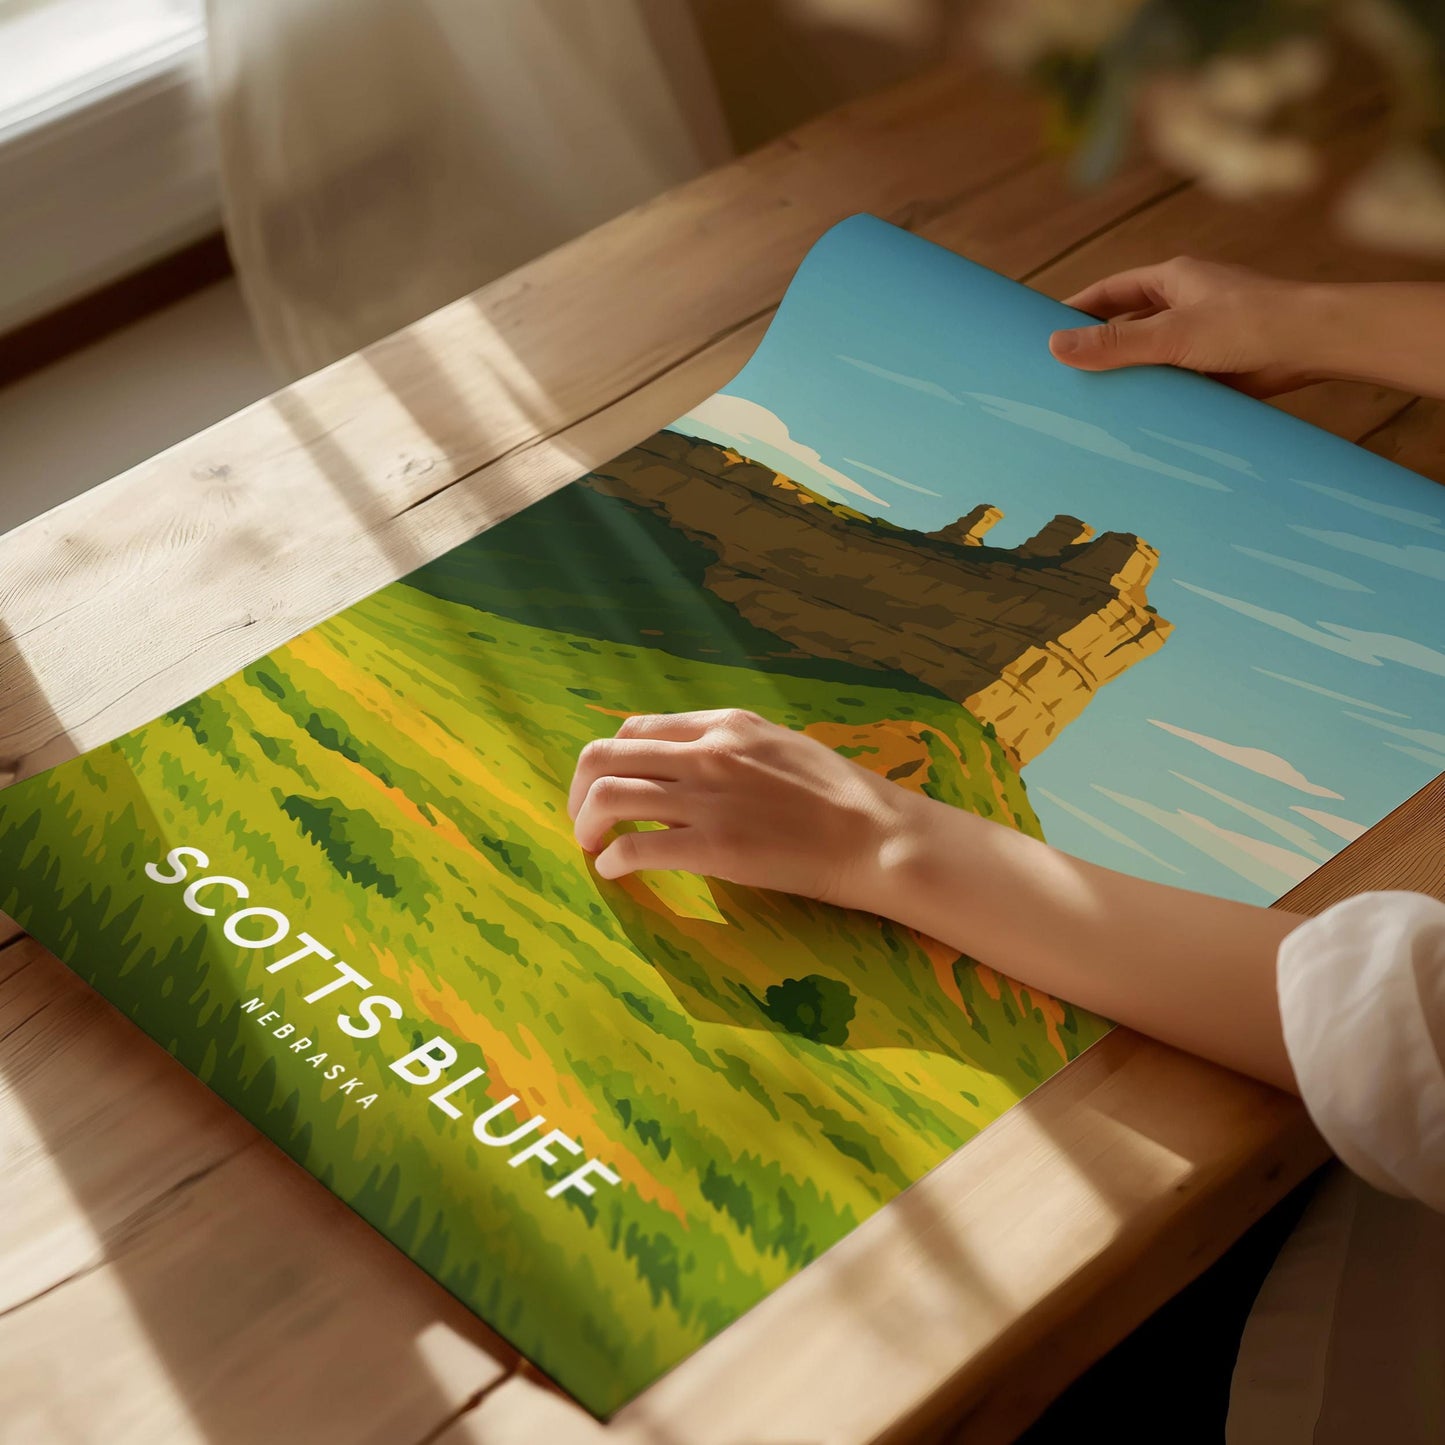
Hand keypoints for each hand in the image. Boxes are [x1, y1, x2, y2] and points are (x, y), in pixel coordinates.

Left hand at [568, 708, 919, 907]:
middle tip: (584, 820)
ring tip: (592, 846)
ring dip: (586, 823)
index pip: (637, 729)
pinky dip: (613, 860)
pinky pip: (636, 847)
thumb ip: (728, 750)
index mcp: (724, 724)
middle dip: (579, 790)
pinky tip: (616, 872)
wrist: (876, 835)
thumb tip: (684, 771)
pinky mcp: (713, 846)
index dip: (611, 760)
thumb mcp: (778, 746)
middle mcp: (707, 751)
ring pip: (608, 796)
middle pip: (605, 755)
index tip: (608, 788)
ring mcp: (707, 798)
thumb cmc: (838, 796)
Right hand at [1048, 256, 1322, 396]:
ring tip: (1089, 403)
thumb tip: (1055, 346)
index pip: (1110, 291)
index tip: (1045, 330)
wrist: (1315, 345)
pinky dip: (1155, 396)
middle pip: (1128, 325)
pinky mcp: (1217, 368)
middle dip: (1098, 347)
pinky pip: (1174, 381)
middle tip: (1061, 374)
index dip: (1077, 309)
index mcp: (1173, 280)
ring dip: (1128, 376)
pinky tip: (1135, 418)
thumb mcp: (1172, 334)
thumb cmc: (1250, 323)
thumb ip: (1115, 343)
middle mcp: (1186, 304)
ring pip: (1151, 357)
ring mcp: (1202, 337)